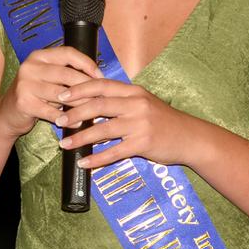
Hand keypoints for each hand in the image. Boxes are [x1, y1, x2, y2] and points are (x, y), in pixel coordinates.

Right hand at [0, 47, 102, 139]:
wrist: (7, 114)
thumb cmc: (35, 95)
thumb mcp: (48, 78)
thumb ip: (67, 74)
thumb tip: (98, 78)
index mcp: (39, 56)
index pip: (68, 53)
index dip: (87, 64)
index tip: (101, 76)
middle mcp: (30, 67)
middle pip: (67, 74)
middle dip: (87, 86)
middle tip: (101, 97)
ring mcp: (25, 84)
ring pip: (61, 94)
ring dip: (80, 104)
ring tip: (93, 111)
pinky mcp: (23, 103)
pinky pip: (51, 112)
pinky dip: (67, 119)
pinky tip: (78, 124)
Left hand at [55, 78, 190, 169]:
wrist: (190, 137)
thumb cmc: (164, 121)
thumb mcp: (144, 103)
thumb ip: (122, 101)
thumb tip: (92, 103)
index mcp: (133, 92)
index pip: (101, 85)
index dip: (79, 89)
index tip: (61, 95)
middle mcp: (136, 104)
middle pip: (98, 105)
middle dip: (74, 113)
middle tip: (58, 120)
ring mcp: (140, 124)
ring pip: (103, 129)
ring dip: (81, 137)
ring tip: (65, 143)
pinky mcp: (143, 144)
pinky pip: (115, 152)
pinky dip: (97, 158)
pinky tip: (84, 162)